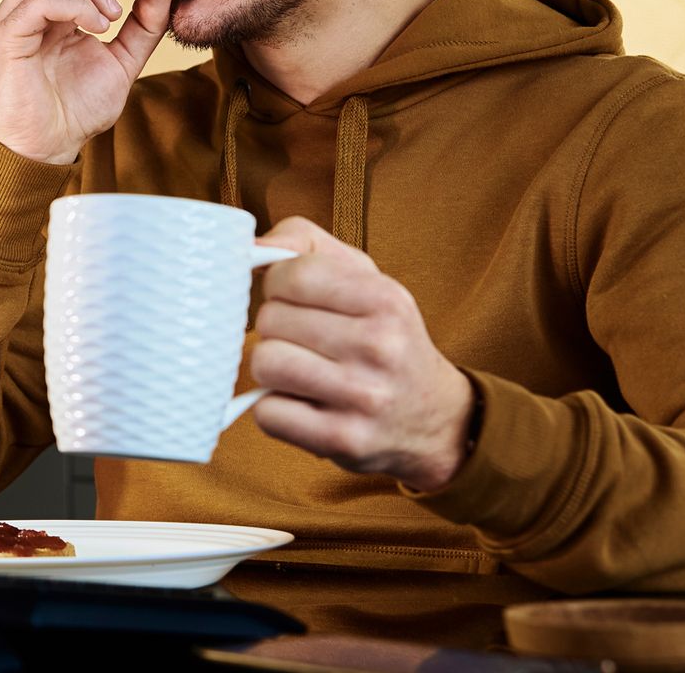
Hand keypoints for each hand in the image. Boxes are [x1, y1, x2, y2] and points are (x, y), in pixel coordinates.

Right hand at [0, 0, 171, 163]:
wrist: (48, 149)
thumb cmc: (76, 109)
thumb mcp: (124, 61)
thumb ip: (145, 25)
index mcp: (55, 3)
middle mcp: (30, 2)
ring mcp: (15, 16)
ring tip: (113, 14)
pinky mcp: (6, 36)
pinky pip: (38, 0)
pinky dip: (76, 5)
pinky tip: (98, 28)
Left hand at [249, 217, 473, 490]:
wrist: (434, 419)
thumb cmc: (383, 338)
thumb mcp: (363, 278)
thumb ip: (305, 244)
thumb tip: (251, 246)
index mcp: (386, 299)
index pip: (292, 274)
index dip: (278, 286)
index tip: (294, 300)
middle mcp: (380, 346)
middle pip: (271, 320)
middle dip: (276, 329)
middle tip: (304, 342)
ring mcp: (364, 397)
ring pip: (264, 363)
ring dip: (272, 368)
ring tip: (299, 371)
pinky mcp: (343, 440)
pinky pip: (267, 412)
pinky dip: (274, 408)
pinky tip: (303, 404)